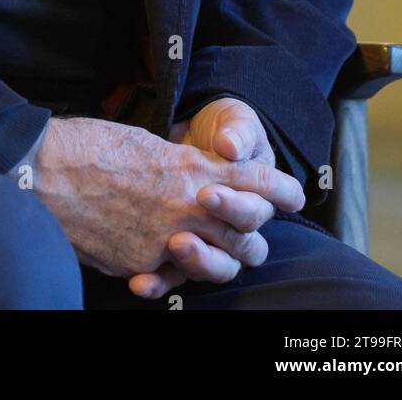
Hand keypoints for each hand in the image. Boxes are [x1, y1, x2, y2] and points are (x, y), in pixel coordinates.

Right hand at [27, 114, 304, 290]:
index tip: (294, 193)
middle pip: (248, 232)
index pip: (255, 180)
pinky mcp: (139, 264)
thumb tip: (191, 172)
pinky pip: (172, 278)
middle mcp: (186, 207)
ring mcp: (164, 241)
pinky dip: (174, 273)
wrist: (43, 172)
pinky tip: (166, 265)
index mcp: (189, 168)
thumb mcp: (144, 141)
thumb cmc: (88, 145)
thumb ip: (177, 162)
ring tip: (210, 248)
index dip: (281, 189)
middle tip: (249, 225)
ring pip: (220, 263)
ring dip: (223, 258)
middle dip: (255, 231)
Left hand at [128, 96, 301, 299]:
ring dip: (199, 261)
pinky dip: (159, 282)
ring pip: (218, 267)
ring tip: (174, 244)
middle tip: (194, 209)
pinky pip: (176, 277)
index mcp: (261, 194)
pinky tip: (140, 281)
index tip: (208, 193)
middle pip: (245, 246)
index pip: (261, 209)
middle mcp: (240, 224)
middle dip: (220, 232)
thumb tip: (230, 147)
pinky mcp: (182, 251)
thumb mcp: (233, 120)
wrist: (183, 129)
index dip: (239, 207)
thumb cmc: (221, 128)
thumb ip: (237, 131)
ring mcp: (212, 241)